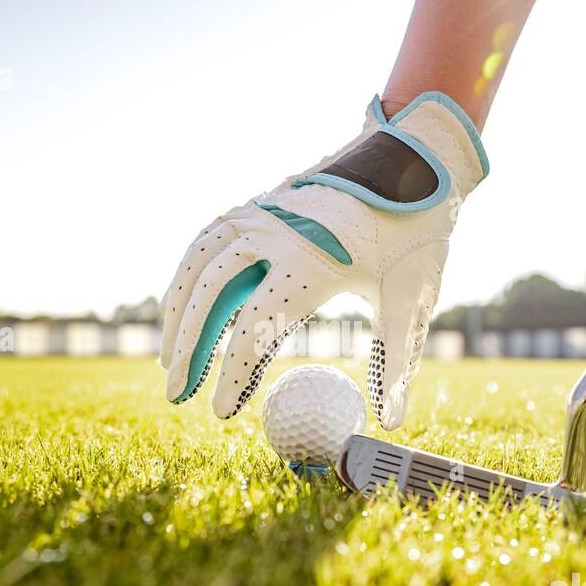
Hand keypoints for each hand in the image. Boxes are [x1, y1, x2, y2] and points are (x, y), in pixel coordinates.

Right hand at [160, 92, 488, 429]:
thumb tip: (389, 425)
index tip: (218, 412)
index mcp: (312, 260)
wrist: (415, 161)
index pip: (255, 328)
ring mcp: (261, 211)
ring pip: (198, 263)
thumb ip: (394, 363)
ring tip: (169, 358)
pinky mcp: (257, 203)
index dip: (232, 376)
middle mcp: (276, 231)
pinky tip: (182, 309)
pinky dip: (186, 276)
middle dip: (188, 349)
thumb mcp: (411, 301)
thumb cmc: (415, 236)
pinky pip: (207, 241)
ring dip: (177, 312)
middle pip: (212, 295)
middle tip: (175, 394)